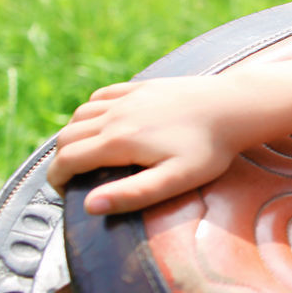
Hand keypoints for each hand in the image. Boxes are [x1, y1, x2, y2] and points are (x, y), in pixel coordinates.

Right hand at [47, 75, 264, 214]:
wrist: (235, 106)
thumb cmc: (210, 148)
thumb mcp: (175, 180)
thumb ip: (132, 195)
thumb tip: (90, 205)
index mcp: (119, 140)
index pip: (67, 160)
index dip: (56, 179)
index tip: (64, 194)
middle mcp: (117, 114)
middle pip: (67, 137)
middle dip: (61, 160)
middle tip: (72, 180)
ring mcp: (129, 96)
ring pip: (80, 114)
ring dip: (73, 135)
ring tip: (84, 156)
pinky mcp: (143, 86)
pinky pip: (102, 95)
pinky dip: (91, 111)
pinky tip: (102, 122)